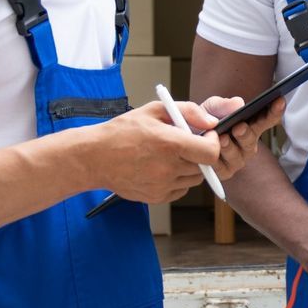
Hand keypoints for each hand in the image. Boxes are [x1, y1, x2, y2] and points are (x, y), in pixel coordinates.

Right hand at [86, 101, 225, 203]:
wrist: (94, 157)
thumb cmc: (123, 131)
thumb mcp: (154, 110)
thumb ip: (188, 112)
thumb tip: (211, 122)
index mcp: (170, 144)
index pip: (211, 152)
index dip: (214, 143)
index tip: (207, 136)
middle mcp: (168, 168)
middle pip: (204, 166)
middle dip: (200, 154)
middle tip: (185, 144)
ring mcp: (163, 185)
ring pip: (194, 179)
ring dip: (190, 167)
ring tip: (170, 155)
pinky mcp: (156, 197)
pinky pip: (180, 189)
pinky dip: (177, 180)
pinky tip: (161, 168)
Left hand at [193, 95, 279, 180]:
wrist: (186, 139)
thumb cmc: (203, 122)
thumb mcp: (211, 107)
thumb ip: (223, 104)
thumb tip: (238, 104)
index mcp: (249, 126)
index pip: (266, 119)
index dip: (274, 111)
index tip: (280, 100)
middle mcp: (247, 144)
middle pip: (251, 140)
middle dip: (246, 134)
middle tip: (239, 127)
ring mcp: (237, 159)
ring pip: (238, 156)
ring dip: (230, 148)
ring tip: (222, 139)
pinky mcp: (224, 172)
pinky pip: (222, 168)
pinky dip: (216, 160)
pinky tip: (210, 153)